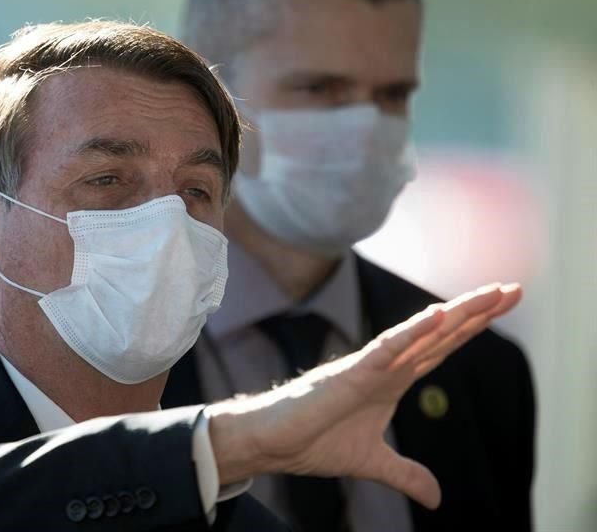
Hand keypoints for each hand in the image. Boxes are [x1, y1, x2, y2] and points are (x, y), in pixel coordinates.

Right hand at [207, 282, 521, 508]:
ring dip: (457, 315)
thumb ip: (405, 472)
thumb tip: (436, 497)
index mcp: (393, 379)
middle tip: (513, 289)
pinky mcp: (350, 374)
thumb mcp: (373, 463)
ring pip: (421, 334)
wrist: (273, 443)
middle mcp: (387, 365)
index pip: (442, 347)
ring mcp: (370, 366)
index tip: (502, 305)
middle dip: (478, 312)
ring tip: (491, 295)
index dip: (472, 327)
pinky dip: (412, 333)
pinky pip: (386, 349)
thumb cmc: (312, 441)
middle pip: (441, 334)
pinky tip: (437, 316)